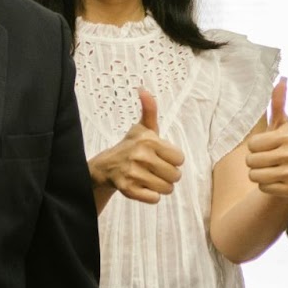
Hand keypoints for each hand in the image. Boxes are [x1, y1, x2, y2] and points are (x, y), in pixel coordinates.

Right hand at [89, 89, 184, 203]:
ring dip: (162, 186)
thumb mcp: (143, 128)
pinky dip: (152, 196)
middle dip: (169, 175)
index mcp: (149, 140)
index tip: (162, 157)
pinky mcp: (128, 190)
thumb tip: (143, 89)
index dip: (173, 160)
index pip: (180, 159)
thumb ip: (149, 109)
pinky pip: (154, 199)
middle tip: (157, 170)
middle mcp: (140, 156)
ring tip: (152, 179)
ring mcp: (133, 174)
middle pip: (175, 175)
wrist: (107, 166)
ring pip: (166, 189)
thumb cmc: (132, 146)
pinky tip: (144, 187)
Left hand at [246, 77, 287, 196]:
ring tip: (269, 170)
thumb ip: (278, 103)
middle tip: (266, 160)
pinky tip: (275, 181)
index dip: (255, 146)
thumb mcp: (279, 125)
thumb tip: (282, 79)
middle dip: (254, 162)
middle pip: (251, 160)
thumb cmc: (280, 145)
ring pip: (254, 175)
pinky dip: (265, 186)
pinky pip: (262, 188)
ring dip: (257, 174)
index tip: (266, 146)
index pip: (252, 144)